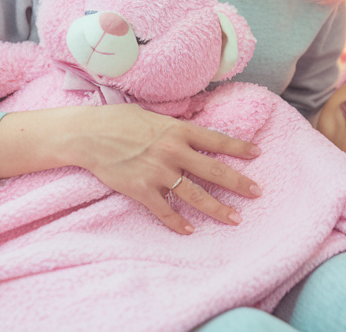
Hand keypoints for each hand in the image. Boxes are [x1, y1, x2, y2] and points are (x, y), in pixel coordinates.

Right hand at [71, 104, 261, 234]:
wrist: (88, 134)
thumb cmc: (118, 120)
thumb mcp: (152, 116)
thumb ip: (174, 127)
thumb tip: (191, 133)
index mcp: (176, 130)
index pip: (216, 140)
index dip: (238, 148)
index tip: (256, 154)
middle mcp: (172, 151)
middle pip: (213, 170)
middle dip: (238, 182)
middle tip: (257, 192)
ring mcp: (157, 172)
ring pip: (195, 194)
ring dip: (217, 208)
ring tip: (235, 218)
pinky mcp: (141, 189)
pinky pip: (164, 210)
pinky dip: (177, 222)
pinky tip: (189, 230)